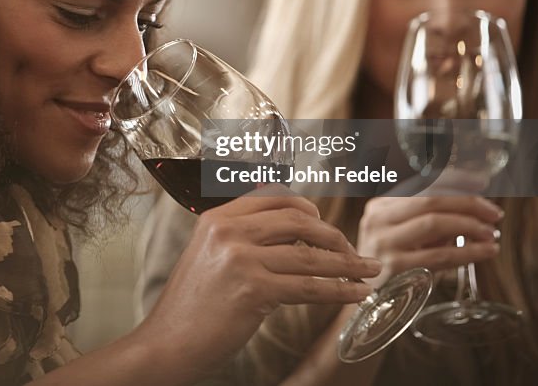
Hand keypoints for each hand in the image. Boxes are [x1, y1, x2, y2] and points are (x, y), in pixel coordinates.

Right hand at [136, 189, 380, 372]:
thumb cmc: (191, 306)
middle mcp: (229, 231)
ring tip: (370, 271)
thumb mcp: (208, 255)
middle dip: (335, 237)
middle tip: (354, 253)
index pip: (275, 196)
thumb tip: (293, 233)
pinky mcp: (254, 290)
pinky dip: (340, 291)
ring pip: (310, 256)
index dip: (310, 209)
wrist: (167, 342)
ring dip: (348, 264)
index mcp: (218, 218)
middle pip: (299, 221)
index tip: (329, 226)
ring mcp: (241, 259)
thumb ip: (241, 238)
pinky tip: (356, 293)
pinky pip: (309, 287)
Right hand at [357, 196, 501, 287]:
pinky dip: (467, 252)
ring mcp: (385, 242)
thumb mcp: (402, 235)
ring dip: (469, 226)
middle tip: (494, 213)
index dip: (456, 180)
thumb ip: (429, 220)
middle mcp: (379, 219)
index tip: (482, 182)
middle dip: (468, 203)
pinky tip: (485, 251)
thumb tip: (475, 209)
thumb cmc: (391, 264)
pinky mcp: (395, 267)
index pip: (422, 184)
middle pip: (430, 200)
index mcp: (381, 205)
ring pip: (434, 223)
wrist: (365, 299)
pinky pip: (439, 256)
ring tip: (491, 233)